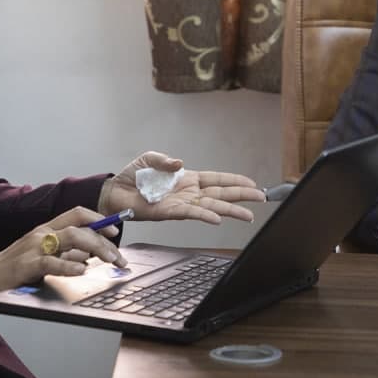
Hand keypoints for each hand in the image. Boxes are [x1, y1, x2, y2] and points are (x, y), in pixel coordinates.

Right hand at [0, 207, 126, 311]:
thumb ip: (64, 255)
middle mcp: (40, 233)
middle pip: (79, 225)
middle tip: (118, 255)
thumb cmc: (11, 273)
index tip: (115, 230)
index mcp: (45, 230)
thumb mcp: (42, 259)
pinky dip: (69, 265)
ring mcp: (33, 247)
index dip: (99, 219)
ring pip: (71, 237)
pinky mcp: (26, 265)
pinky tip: (82, 270)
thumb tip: (89, 255)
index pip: (77, 214)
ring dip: (95, 247)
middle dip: (104, 237)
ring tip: (110, 260)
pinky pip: (51, 262)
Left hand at [103, 151, 264, 223]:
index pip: (217, 180)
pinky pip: (192, 214)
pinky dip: (205, 215)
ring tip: (249, 216)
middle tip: (262, 198)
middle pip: (221, 194)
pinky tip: (218, 219)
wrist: (116, 191)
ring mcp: (182, 203)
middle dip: (242, 196)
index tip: (252, 183)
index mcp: (189, 178)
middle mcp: (189, 192)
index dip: (235, 181)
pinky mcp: (170, 212)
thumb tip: (180, 163)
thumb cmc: (134, 176)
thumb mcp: (150, 158)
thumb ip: (165, 160)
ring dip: (231, 211)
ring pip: (212, 207)